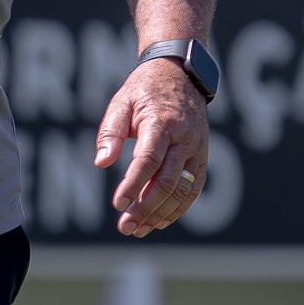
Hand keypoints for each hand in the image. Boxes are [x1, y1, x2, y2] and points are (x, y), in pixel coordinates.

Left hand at [96, 57, 207, 236]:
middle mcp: (183, 138)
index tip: (118, 203)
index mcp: (161, 122)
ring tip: (139, 229)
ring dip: (161, 213)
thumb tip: (101, 163)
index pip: (148, 160)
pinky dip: (178, 208)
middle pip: (166, 181)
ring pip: (182, 190)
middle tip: (125, 227)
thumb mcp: (121, 102)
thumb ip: (111, 132)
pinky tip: (160, 221)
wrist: (179, 74)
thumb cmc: (143, 90)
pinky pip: (193, 188)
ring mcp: (196, 149)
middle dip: (145, 208)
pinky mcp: (202, 157)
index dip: (133, 184)